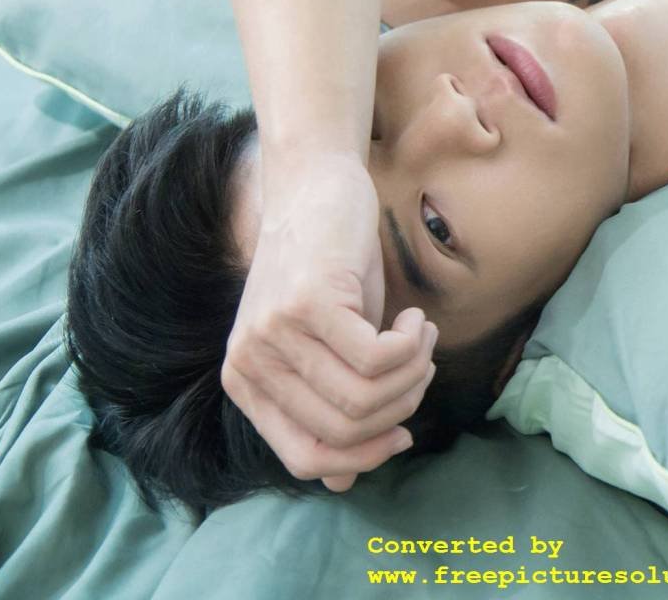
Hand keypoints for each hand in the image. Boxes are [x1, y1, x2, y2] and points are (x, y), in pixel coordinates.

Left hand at [220, 150, 437, 491]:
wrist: (316, 184)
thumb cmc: (326, 265)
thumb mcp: (326, 343)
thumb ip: (328, 404)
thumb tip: (346, 484)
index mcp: (245, 383)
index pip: (306, 458)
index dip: (364, 456)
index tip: (403, 432)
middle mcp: (251, 364)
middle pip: (344, 431)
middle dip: (402, 406)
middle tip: (421, 364)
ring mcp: (275, 333)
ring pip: (366, 397)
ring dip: (414, 372)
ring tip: (422, 338)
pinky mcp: (308, 303)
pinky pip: (379, 357)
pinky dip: (413, 345)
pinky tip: (415, 318)